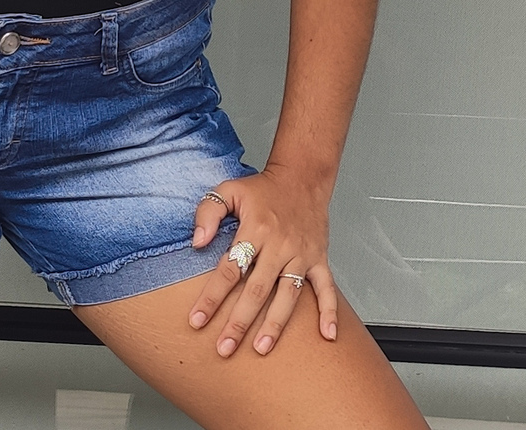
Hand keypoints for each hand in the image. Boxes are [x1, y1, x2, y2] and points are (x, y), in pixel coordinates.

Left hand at [187, 167, 337, 356]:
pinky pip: (327, 287)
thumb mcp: (228, 189)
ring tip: (261, 348)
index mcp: (255, 229)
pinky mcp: (319, 258)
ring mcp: (301, 254)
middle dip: (239, 322)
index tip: (197, 321)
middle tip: (224, 349)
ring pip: (288, 294)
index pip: (230, 269)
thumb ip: (208, 212)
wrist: (302, 177)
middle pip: (257, 290)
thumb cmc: (262, 188)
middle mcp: (279, 244)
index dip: (212, 297)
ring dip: (275, 324)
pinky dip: (329, 311)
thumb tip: (197, 242)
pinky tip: (327, 334)